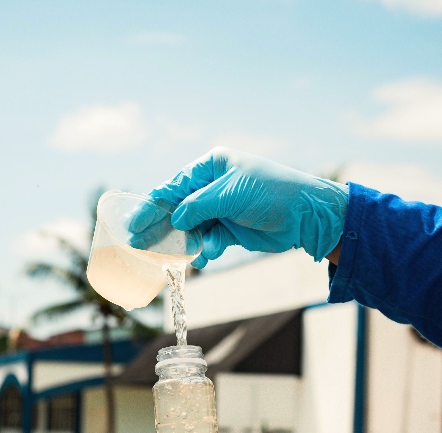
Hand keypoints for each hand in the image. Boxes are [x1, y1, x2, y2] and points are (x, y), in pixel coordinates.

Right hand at [143, 147, 348, 267]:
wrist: (306, 215)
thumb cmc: (270, 192)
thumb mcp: (230, 194)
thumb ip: (198, 206)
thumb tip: (175, 220)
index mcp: (212, 167)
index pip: (175, 186)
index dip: (153, 205)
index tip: (135, 223)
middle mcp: (213, 186)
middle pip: (178, 208)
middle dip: (163, 226)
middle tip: (142, 244)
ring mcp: (221, 209)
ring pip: (193, 228)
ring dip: (187, 243)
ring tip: (183, 256)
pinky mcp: (231, 230)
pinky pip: (209, 240)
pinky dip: (206, 249)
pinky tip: (206, 257)